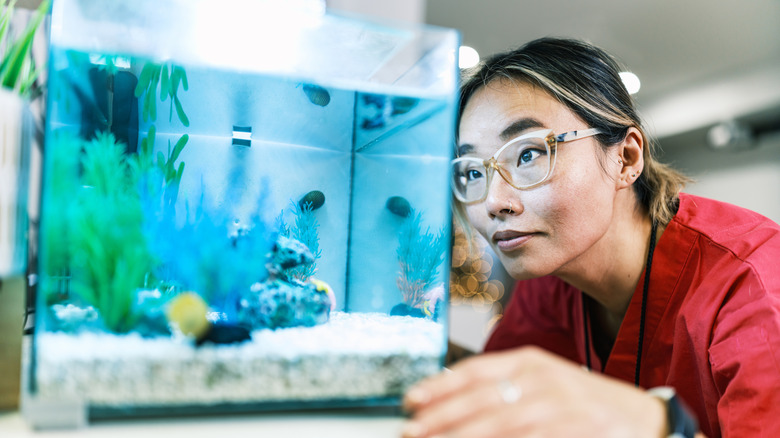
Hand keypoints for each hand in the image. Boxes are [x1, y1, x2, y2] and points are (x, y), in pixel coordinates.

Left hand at [402, 346, 665, 437]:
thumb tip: (449, 400)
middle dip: (440, 418)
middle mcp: (542, 378)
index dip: (440, 386)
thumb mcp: (543, 385)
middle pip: (481, 398)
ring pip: (500, 422)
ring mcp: (561, 405)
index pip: (475, 370)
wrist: (646, 421)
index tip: (409, 401)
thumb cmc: (584, 405)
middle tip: (410, 432)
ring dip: (463, 436)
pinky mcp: (578, 427)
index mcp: (530, 362)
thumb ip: (502, 388)